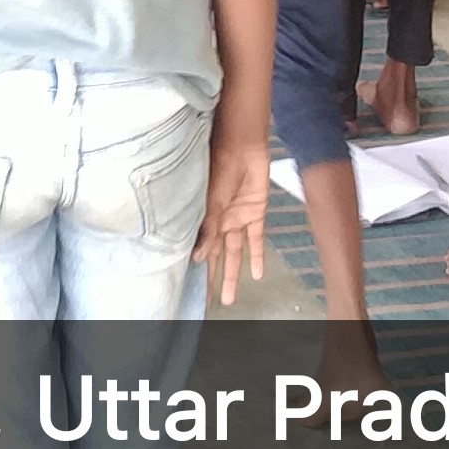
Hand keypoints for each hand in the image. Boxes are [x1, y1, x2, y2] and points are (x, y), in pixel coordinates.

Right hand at [194, 124, 268, 306]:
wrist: (241, 146)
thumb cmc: (217, 167)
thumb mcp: (209, 201)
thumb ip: (207, 229)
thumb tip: (199, 259)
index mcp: (203, 218)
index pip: (198, 249)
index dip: (196, 268)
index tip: (191, 288)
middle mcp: (219, 222)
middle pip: (215, 257)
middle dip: (213, 279)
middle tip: (211, 302)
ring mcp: (237, 219)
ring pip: (234, 254)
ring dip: (233, 275)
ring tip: (230, 298)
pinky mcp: (255, 213)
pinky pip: (256, 239)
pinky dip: (257, 257)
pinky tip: (257, 275)